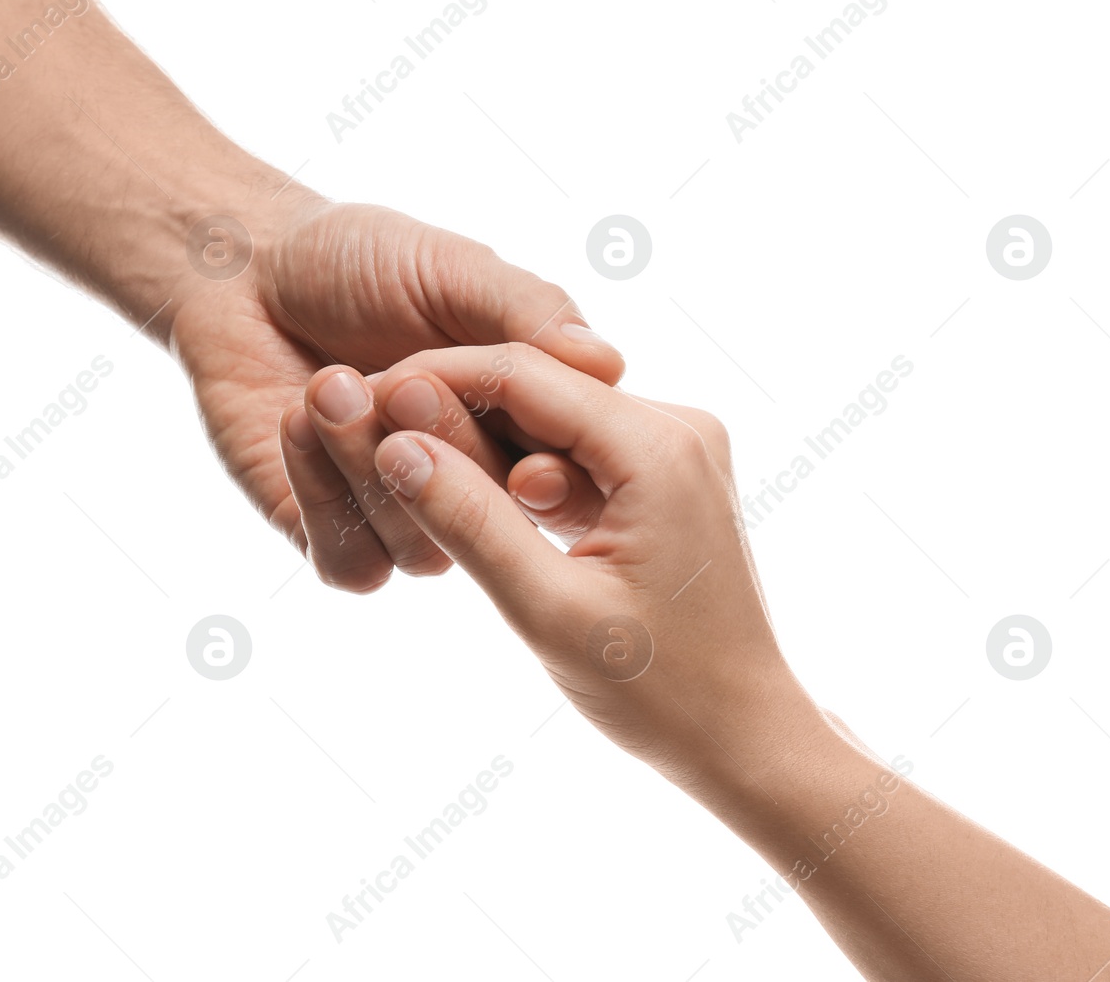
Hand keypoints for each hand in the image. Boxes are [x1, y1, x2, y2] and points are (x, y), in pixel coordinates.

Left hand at [170, 201, 624, 592]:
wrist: (248, 270)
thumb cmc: (361, 258)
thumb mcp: (455, 269)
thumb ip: (528, 310)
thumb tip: (608, 364)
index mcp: (522, 423)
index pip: (564, 472)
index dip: (551, 469)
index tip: (523, 445)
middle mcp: (473, 484)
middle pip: (495, 519)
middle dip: (447, 451)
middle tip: (398, 381)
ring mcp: (404, 518)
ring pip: (424, 548)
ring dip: (371, 464)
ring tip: (330, 380)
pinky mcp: (332, 539)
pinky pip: (353, 563)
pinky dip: (324, 494)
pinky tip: (296, 418)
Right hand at [351, 343, 820, 800]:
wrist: (746, 736)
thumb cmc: (663, 693)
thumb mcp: (548, 611)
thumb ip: (469, 521)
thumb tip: (394, 445)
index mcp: (659, 446)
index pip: (522, 372)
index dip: (432, 379)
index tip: (363, 399)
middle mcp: (678, 426)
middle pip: (538, 384)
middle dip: (451, 407)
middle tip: (371, 436)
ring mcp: (676, 449)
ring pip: (551, 416)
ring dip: (482, 440)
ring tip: (405, 468)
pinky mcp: (664, 477)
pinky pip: (574, 449)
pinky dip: (518, 470)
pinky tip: (469, 501)